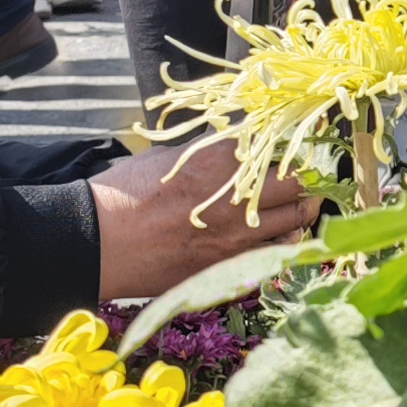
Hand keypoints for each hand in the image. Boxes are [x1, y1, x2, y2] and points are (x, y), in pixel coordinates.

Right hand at [89, 136, 316, 301]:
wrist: (97, 243)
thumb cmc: (126, 194)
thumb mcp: (170, 157)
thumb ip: (210, 150)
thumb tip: (237, 142)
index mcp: (221, 161)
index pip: (283, 144)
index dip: (300, 142)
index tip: (307, 139)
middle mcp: (238, 199)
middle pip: (301, 184)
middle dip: (309, 178)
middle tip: (309, 174)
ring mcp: (237, 237)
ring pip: (296, 221)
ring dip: (302, 211)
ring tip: (299, 205)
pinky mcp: (228, 267)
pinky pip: (276, 254)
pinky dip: (283, 243)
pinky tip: (277, 236)